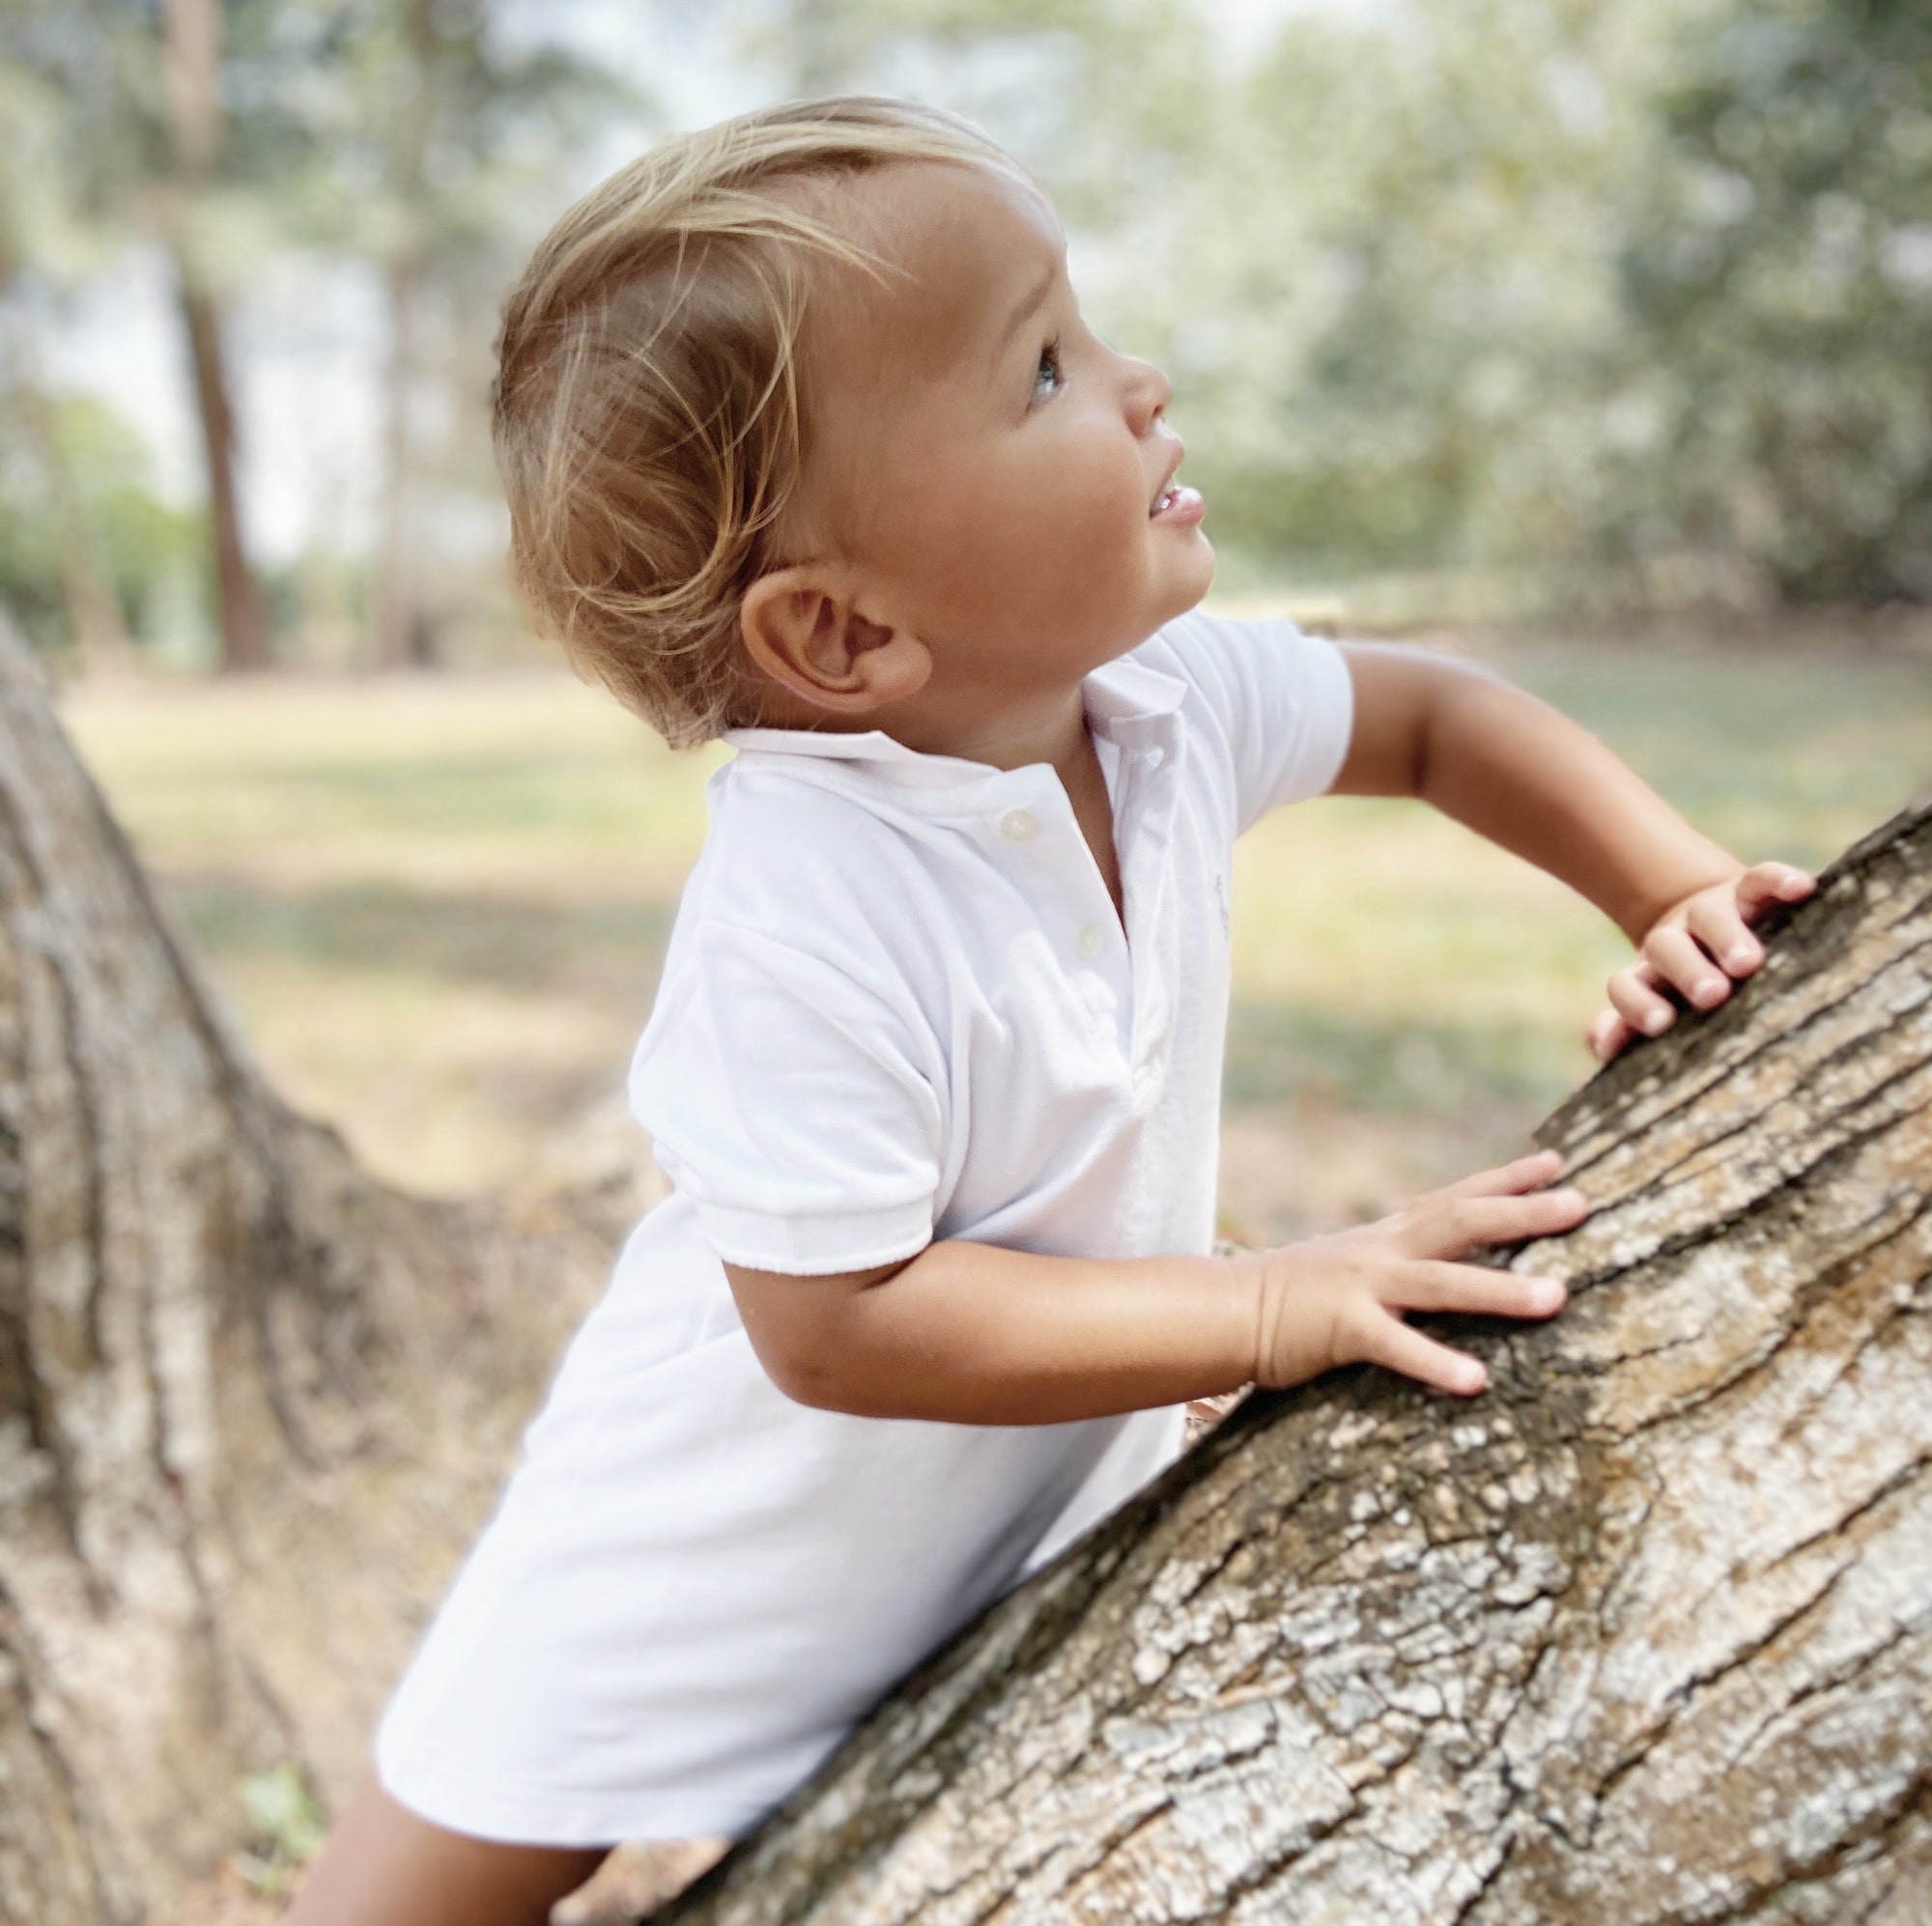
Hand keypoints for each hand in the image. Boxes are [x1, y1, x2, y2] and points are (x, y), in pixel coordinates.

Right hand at [1245, 1149, 1587, 1396]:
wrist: (1229, 1310)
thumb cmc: (1295, 1295)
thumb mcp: (1355, 1263)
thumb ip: (1400, 1259)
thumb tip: (1451, 1262)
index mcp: (1388, 1236)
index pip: (1456, 1197)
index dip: (1506, 1179)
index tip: (1557, 1162)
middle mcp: (1383, 1251)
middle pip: (1462, 1222)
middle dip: (1522, 1213)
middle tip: (1579, 1205)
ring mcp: (1364, 1286)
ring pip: (1442, 1283)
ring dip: (1500, 1289)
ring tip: (1556, 1298)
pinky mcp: (1343, 1328)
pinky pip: (1397, 1346)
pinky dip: (1436, 1361)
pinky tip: (1476, 1381)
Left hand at [1587, 861, 1817, 1062]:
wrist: (1719, 930)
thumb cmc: (1695, 991)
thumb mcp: (1667, 1007)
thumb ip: (1629, 1025)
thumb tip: (1602, 1046)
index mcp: (1651, 976)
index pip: (1627, 987)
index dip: (1635, 1003)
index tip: (1659, 1024)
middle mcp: (1677, 940)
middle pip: (1667, 948)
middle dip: (1686, 971)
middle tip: (1710, 995)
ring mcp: (1713, 912)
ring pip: (1711, 916)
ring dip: (1725, 937)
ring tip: (1747, 963)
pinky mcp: (1749, 889)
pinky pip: (1760, 879)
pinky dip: (1777, 881)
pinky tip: (1801, 888)